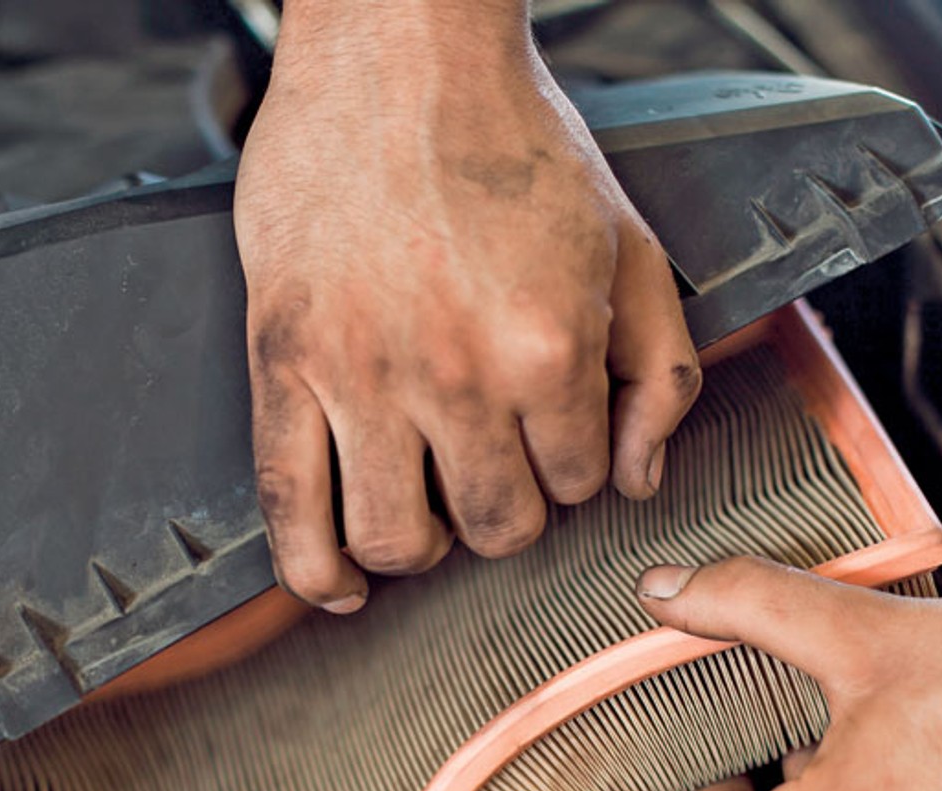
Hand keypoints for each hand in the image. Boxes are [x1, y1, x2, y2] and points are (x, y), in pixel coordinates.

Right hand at [235, 0, 700, 612]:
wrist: (398, 54)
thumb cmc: (513, 142)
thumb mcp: (629, 244)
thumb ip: (659, 372)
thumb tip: (639, 483)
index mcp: (548, 347)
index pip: (577, 485)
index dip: (573, 470)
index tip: (552, 438)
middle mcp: (454, 375)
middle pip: (496, 527)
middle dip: (508, 514)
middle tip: (496, 471)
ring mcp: (359, 375)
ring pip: (397, 538)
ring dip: (425, 547)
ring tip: (431, 514)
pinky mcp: (282, 363)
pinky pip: (289, 505)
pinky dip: (314, 571)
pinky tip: (343, 586)